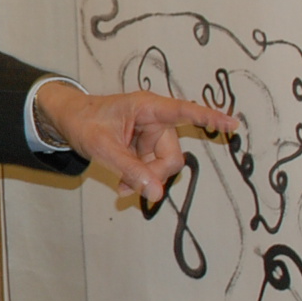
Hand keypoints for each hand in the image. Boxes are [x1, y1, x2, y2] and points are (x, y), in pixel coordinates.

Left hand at [36, 81, 238, 204]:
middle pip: (172, 155)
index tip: (233, 124)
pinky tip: (124, 186)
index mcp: (148, 108)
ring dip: (146, 180)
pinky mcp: (146, 145)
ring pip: (164, 165)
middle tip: (131, 189)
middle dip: (155, 175)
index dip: (210, 118)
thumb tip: (157, 193)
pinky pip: (153, 168)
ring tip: (122, 188)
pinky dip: (141, 179)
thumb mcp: (103, 148)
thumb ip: (130, 169)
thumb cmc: (83, 122)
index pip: (185, 112)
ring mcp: (152, 133)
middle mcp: (155, 119)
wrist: (67, 119)